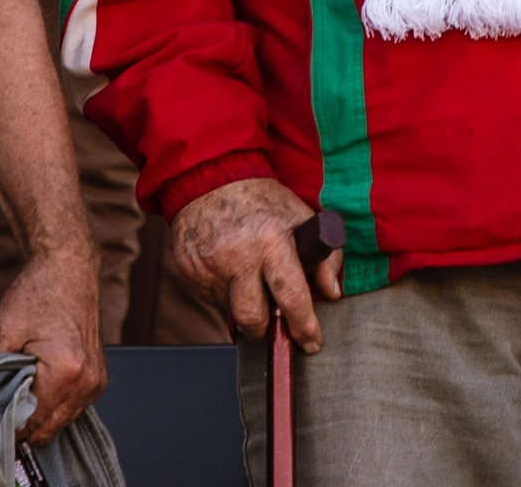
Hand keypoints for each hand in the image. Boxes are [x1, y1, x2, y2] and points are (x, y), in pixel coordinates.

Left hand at [0, 243, 104, 444]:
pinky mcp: (98, 376)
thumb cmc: (39, 292)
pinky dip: (56, 402)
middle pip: (50, 428)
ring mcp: (96, 380)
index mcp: (66, 372)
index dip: (9, 425)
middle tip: (3, 405)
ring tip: (21, 390)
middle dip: (25, 422)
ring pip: (63, 420)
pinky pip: (74, 405)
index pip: (34, 422)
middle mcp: (87, 380)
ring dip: (42, 413)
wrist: (68, 267)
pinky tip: (40, 384)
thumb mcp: (4, 331)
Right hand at [171, 177, 342, 353]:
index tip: (311, 343)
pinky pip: (210, 299)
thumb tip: (331, 294)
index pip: (291, 297)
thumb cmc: (262, 201)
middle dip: (266, 330)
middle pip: (253, 319)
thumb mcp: (300, 217)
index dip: (304, 327)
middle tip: (272, 324)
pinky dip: (223, 294)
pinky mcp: (189, 272)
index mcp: (271, 241)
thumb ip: (324, 256)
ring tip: (248, 281)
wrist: (210, 178)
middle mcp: (238, 257)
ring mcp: (210, 266)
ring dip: (243, 307)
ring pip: (230, 312)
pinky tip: (228, 270)